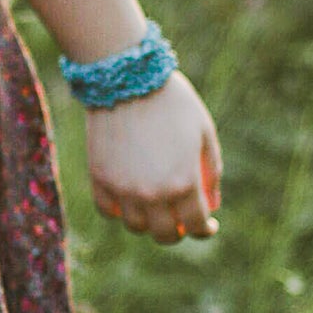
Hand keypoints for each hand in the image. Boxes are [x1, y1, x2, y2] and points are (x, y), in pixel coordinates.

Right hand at [86, 71, 221, 243]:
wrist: (126, 77)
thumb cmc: (172, 101)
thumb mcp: (204, 132)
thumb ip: (212, 171)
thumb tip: (212, 204)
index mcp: (184, 182)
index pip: (196, 224)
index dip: (205, 229)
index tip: (207, 225)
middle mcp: (153, 193)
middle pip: (165, 235)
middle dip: (177, 232)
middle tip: (179, 221)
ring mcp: (123, 188)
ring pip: (135, 226)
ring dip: (147, 222)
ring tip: (153, 207)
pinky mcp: (100, 178)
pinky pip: (108, 210)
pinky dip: (119, 210)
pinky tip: (129, 199)